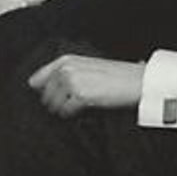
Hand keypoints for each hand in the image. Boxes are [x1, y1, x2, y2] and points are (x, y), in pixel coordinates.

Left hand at [28, 55, 144, 116]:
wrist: (140, 82)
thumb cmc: (118, 77)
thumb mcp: (88, 67)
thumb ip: (63, 73)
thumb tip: (36, 86)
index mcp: (67, 60)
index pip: (36, 81)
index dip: (47, 92)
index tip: (63, 96)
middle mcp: (66, 68)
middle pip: (44, 97)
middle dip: (58, 103)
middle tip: (81, 100)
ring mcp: (72, 80)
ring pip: (53, 107)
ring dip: (66, 109)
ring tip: (86, 103)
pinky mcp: (80, 94)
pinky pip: (65, 113)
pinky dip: (75, 115)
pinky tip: (89, 107)